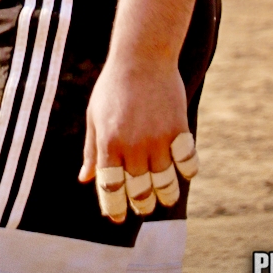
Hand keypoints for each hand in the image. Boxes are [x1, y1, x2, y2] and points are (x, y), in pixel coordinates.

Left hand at [79, 55, 195, 222]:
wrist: (142, 55)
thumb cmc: (113, 86)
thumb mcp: (94, 115)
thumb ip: (92, 150)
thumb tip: (85, 179)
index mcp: (108, 143)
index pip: (111, 189)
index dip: (114, 208)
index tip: (117, 217)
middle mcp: (133, 145)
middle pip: (139, 192)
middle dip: (141, 205)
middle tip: (143, 206)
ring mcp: (158, 139)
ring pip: (165, 184)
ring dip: (165, 195)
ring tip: (164, 196)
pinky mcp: (179, 129)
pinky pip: (187, 164)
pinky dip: (186, 173)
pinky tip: (182, 171)